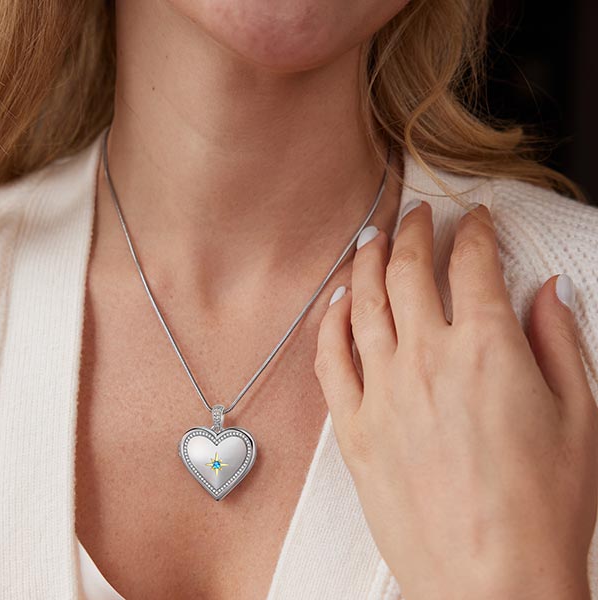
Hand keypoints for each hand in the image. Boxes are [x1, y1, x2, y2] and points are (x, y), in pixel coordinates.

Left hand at [315, 200, 597, 599]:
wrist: (490, 582)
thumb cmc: (542, 508)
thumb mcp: (579, 417)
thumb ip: (558, 342)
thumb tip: (548, 291)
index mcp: (487, 350)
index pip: (472, 263)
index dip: (474, 230)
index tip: (475, 219)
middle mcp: (427, 359)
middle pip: (409, 269)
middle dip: (413, 229)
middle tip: (416, 212)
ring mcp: (382, 391)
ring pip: (364, 301)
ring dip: (367, 259)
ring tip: (371, 235)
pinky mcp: (353, 426)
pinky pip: (330, 356)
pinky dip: (331, 318)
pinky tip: (338, 298)